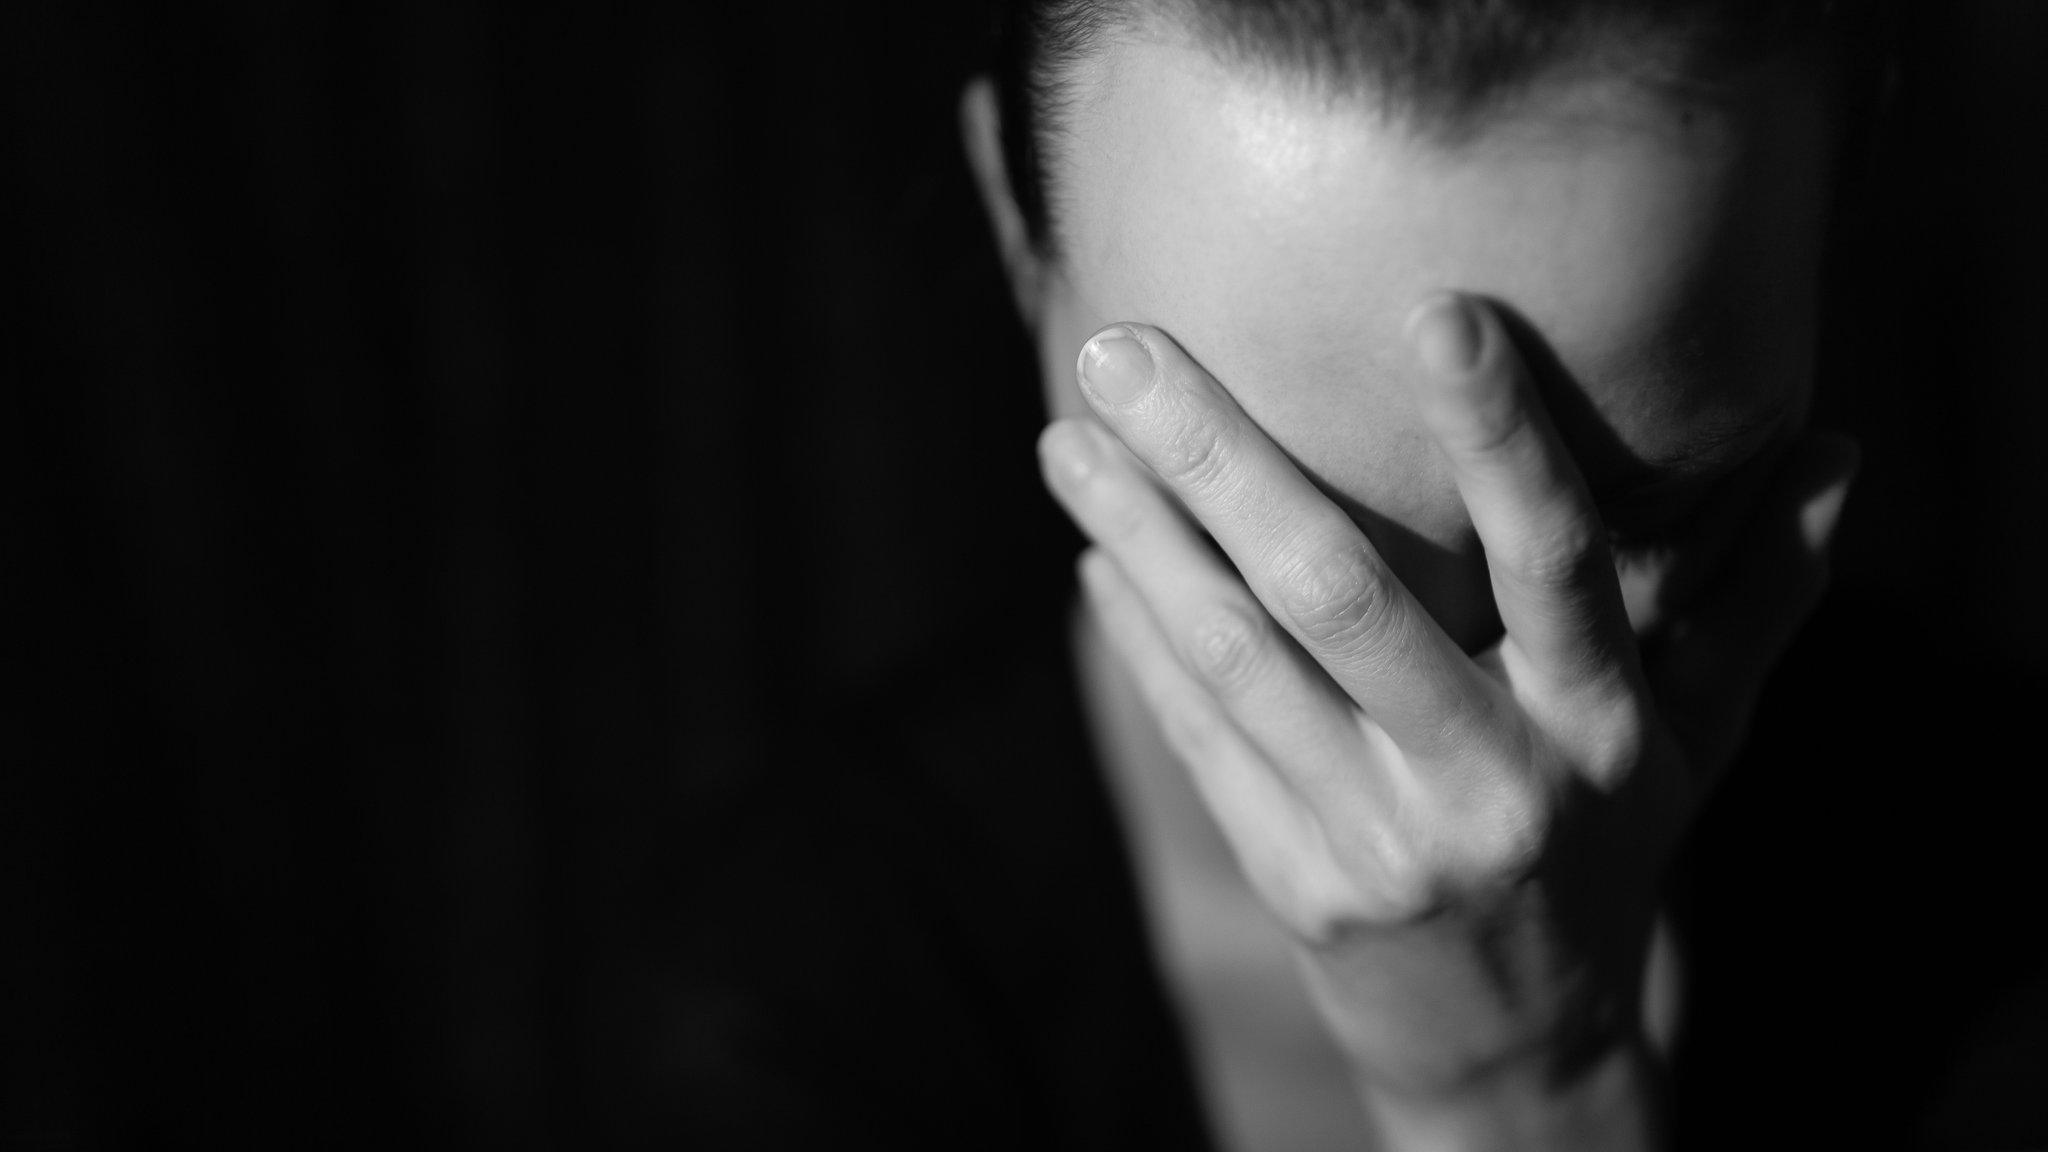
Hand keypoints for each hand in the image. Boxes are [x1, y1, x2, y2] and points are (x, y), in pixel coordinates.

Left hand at [1035, 295, 1855, 1146]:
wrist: (1515, 1042)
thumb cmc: (1610, 847)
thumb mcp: (1704, 738)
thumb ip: (1762, 595)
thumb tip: (1841, 449)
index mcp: (1600, 727)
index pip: (1555, 560)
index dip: (1500, 436)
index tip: (1433, 308)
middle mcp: (1488, 780)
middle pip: (1337, 595)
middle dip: (1217, 460)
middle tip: (1118, 344)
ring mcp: (1378, 839)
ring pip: (1235, 658)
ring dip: (1139, 534)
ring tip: (1064, 432)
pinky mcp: (1293, 880)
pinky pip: (1200, 736)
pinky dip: (1141, 635)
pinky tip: (1094, 547)